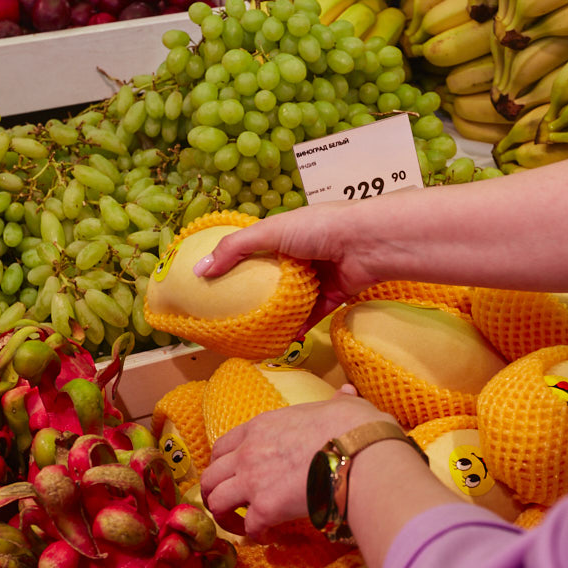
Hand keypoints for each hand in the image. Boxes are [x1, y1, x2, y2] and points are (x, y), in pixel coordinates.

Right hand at [192, 201, 380, 328]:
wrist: (367, 244)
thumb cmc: (318, 228)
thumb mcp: (270, 232)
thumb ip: (235, 249)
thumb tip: (199, 271)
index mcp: (287, 233)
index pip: (257, 248)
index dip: (237, 263)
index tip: (217, 282)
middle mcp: (303, 253)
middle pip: (274, 276)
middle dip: (256, 293)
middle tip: (232, 313)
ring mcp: (320, 275)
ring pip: (294, 299)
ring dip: (278, 314)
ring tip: (253, 331)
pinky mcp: (335, 295)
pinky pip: (313, 314)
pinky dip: (299, 326)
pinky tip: (281, 339)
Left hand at [199, 390, 396, 539]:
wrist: (359, 452)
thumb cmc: (353, 426)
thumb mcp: (340, 406)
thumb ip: (337, 401)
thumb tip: (347, 392)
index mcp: (261, 426)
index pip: (222, 446)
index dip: (222, 464)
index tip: (232, 475)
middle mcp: (249, 452)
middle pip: (210, 476)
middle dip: (214, 492)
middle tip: (230, 505)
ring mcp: (253, 480)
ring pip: (216, 502)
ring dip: (226, 516)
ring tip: (243, 525)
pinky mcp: (266, 508)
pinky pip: (248, 528)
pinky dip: (256, 535)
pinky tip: (269, 536)